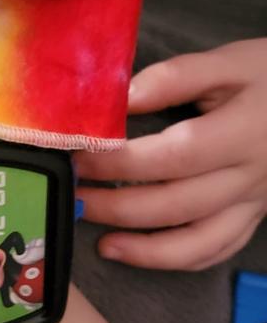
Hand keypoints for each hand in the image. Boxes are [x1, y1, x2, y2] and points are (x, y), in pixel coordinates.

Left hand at [74, 39, 266, 269]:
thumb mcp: (230, 62)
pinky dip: (172, 260)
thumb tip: (119, 98)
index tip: (80, 156)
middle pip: (176, 204)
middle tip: (74, 198)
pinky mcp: (251, 218)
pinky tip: (135, 254)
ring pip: (195, 242)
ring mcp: (252, 204)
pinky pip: (213, 251)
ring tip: (100, 242)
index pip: (174, 155)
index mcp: (242, 132)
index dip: (122, 161)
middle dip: (117, 206)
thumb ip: (175, 77)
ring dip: (141, 249)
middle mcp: (249, 176)